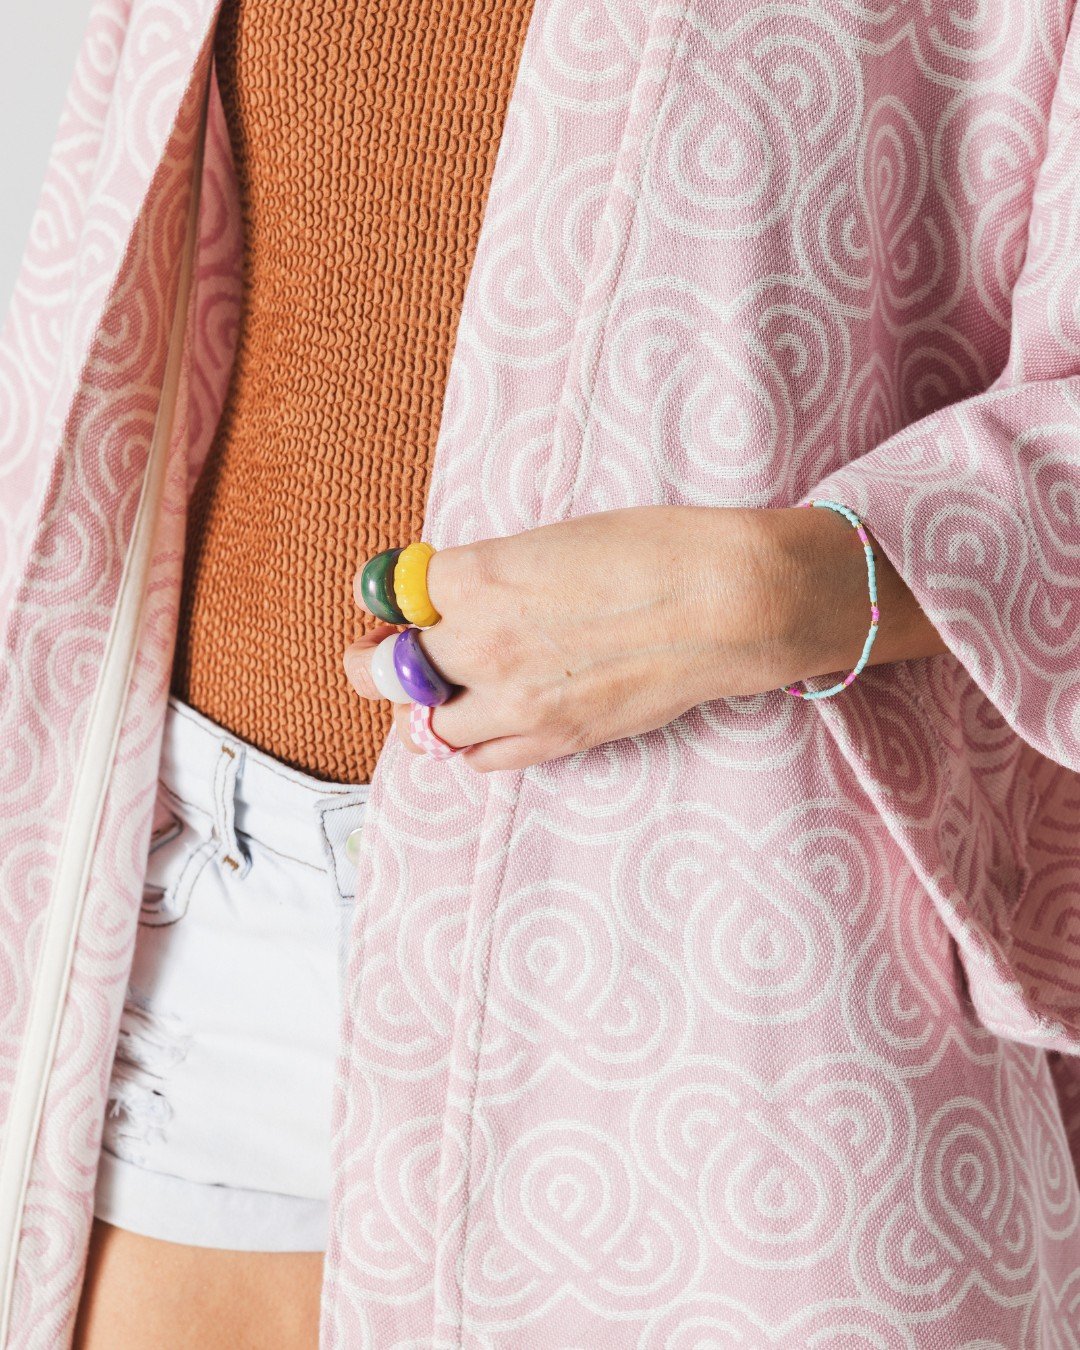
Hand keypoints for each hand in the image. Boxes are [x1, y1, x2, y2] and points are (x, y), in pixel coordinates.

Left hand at [342, 504, 946, 772]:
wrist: (729, 602)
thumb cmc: (654, 549)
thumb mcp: (552, 537)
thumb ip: (487, 572)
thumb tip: (447, 593)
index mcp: (470, 578)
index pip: (384, 594)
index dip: (380, 597)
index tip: (385, 601)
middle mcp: (476, 644)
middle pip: (379, 672)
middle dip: (373, 660)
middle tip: (379, 653)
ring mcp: (512, 701)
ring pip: (427, 724)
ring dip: (425, 705)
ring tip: (446, 688)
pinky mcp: (552, 738)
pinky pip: (479, 757)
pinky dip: (471, 740)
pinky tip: (488, 718)